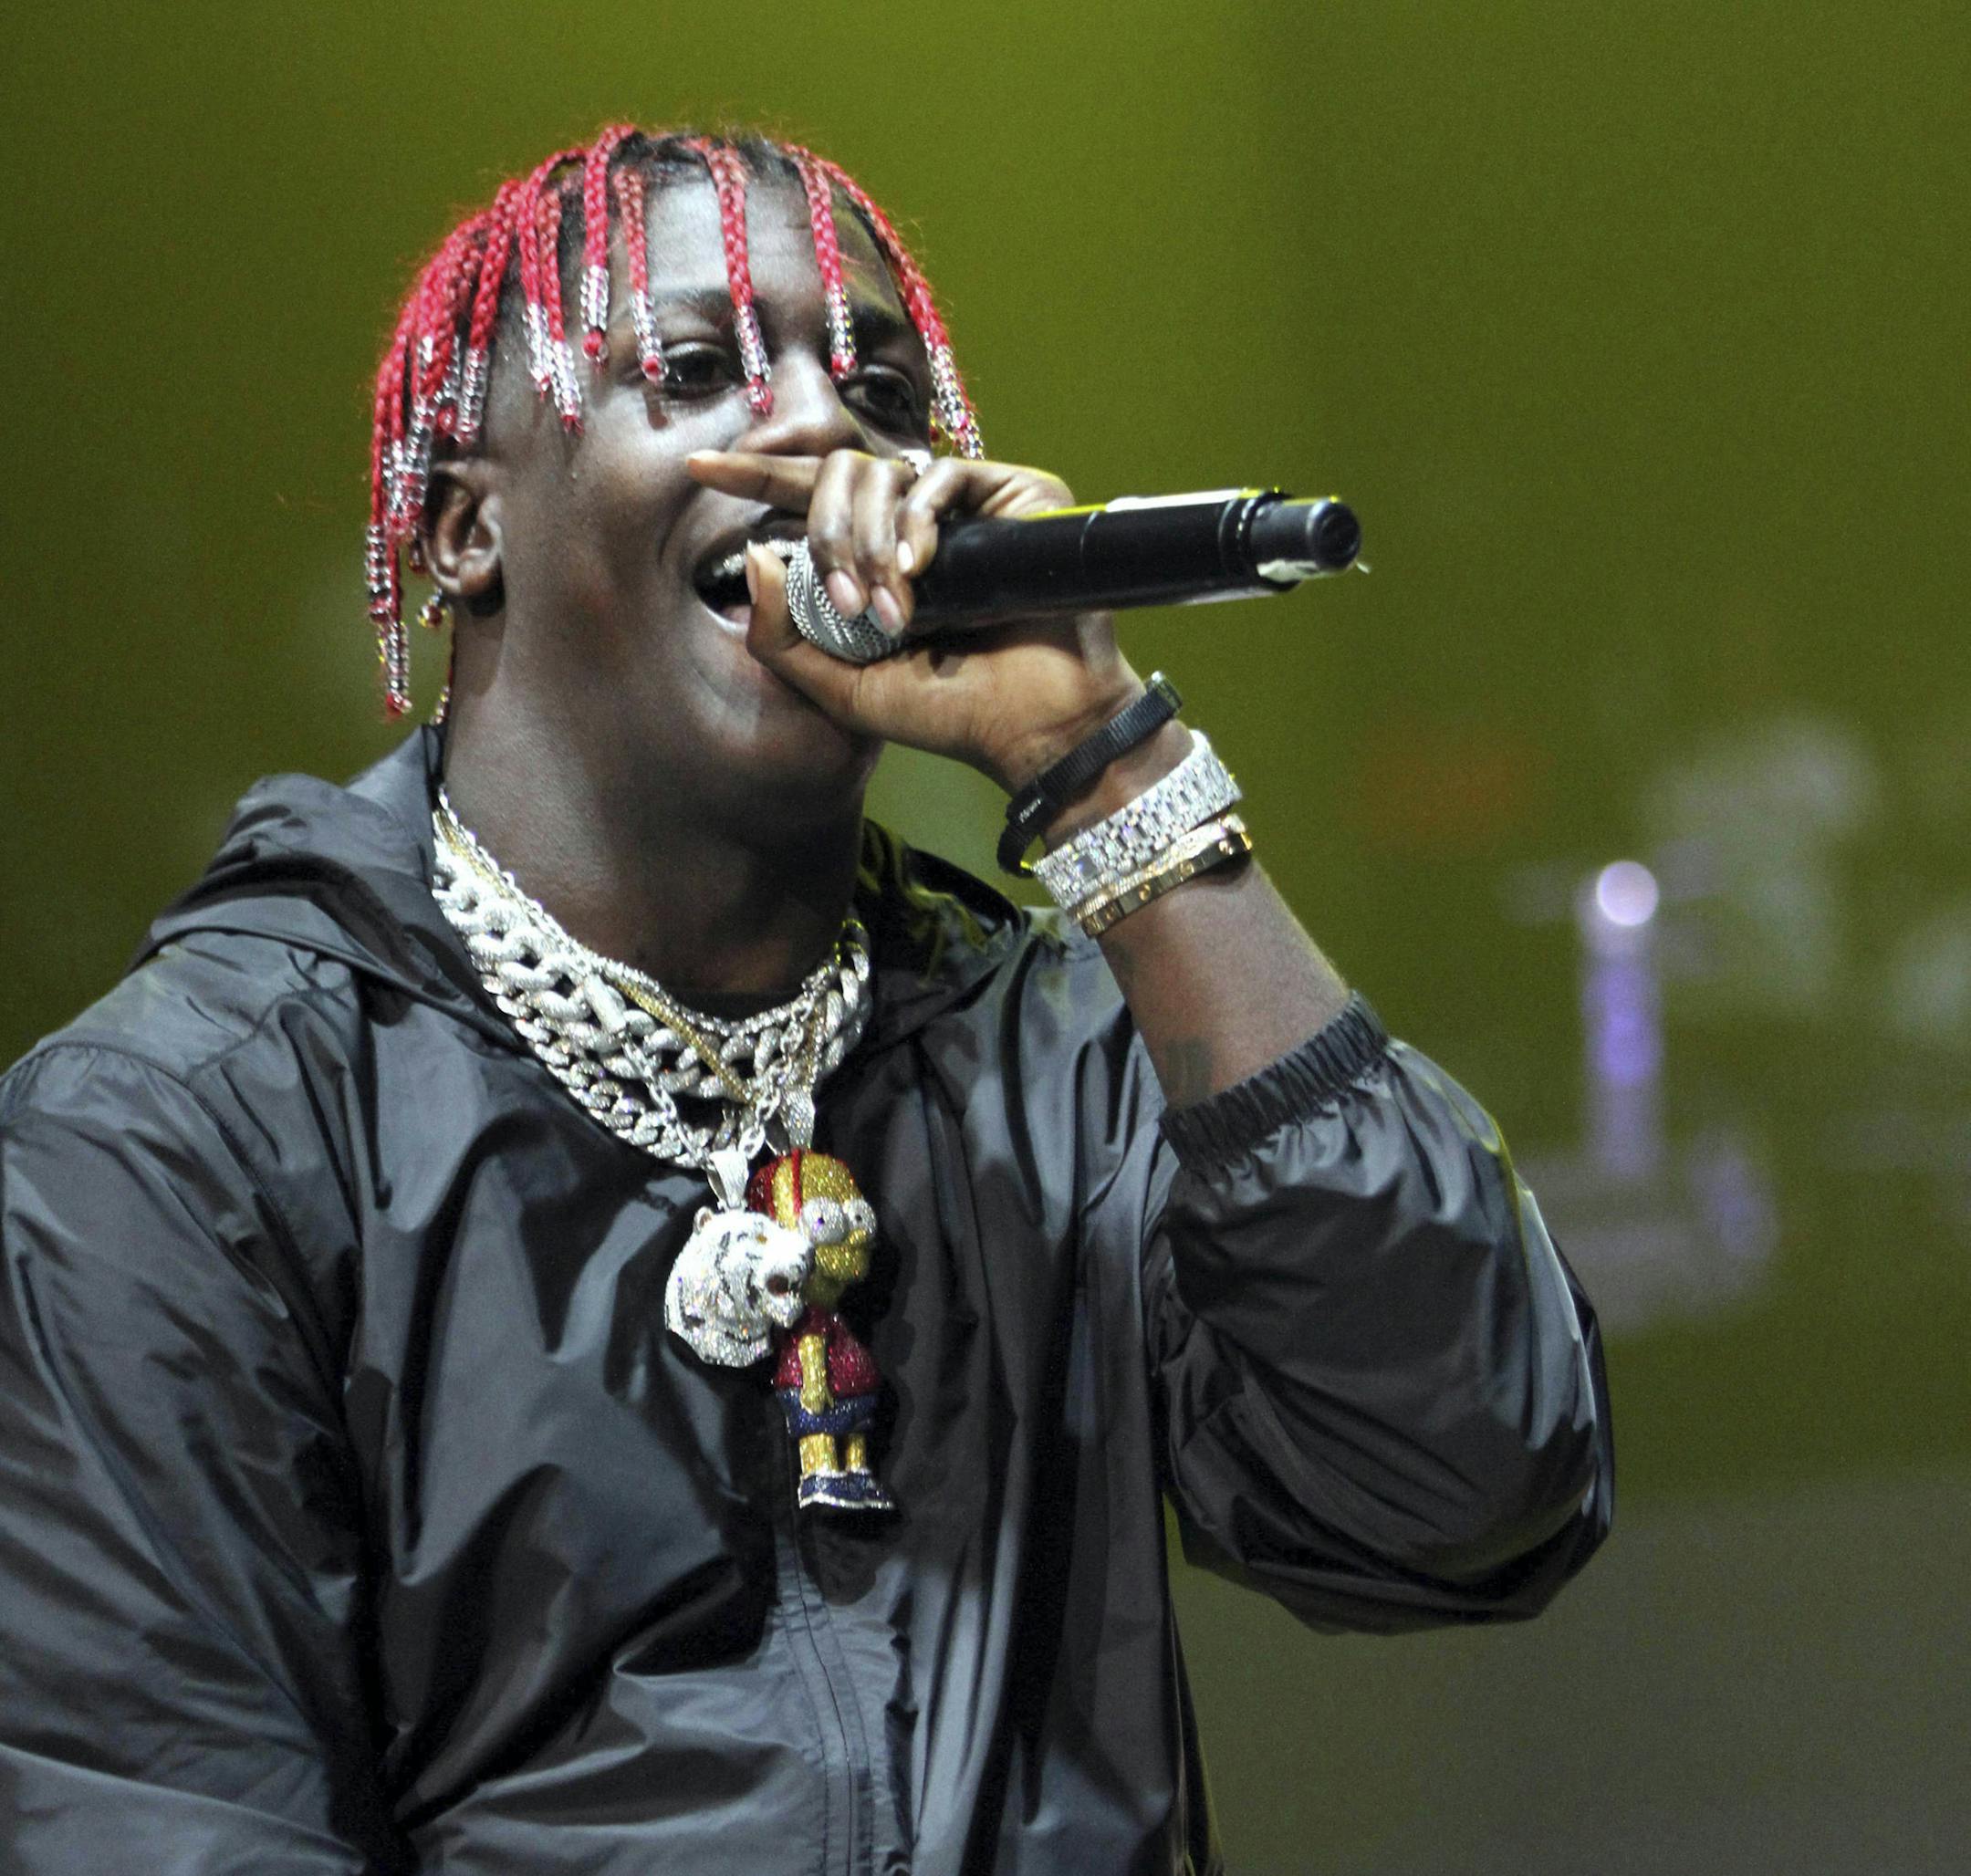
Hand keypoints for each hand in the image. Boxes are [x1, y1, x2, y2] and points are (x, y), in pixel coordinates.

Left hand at [685, 447, 1144, 792]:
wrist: (1033, 725)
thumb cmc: (948, 713)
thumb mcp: (844, 688)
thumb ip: (784, 638)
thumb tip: (758, 554)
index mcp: (872, 559)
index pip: (808, 501)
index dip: (755, 478)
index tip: (697, 470)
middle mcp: (914, 524)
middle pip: (839, 477)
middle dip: (829, 535)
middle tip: (850, 600)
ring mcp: (964, 506)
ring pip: (884, 476)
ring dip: (873, 542)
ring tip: (898, 608)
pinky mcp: (1012, 493)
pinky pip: (941, 478)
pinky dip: (918, 522)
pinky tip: (921, 569)